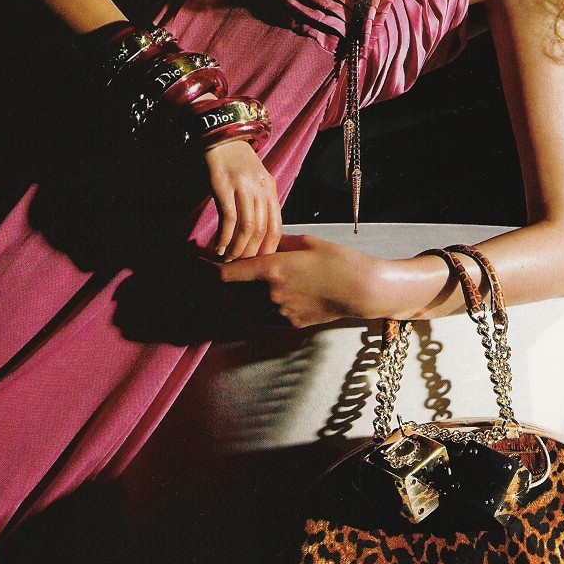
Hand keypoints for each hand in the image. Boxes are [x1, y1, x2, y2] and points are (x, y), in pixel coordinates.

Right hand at [205, 140, 281, 258]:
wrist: (220, 137)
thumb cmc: (236, 163)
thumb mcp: (254, 180)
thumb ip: (259, 202)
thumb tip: (257, 234)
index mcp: (270, 188)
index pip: (276, 226)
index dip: (268, 249)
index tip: (259, 264)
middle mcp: (260, 188)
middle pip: (262, 230)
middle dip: (252, 252)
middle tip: (242, 266)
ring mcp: (242, 186)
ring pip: (247, 226)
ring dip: (238, 248)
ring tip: (229, 259)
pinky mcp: (223, 185)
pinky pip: (228, 218)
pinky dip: (225, 237)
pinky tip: (219, 247)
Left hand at [219, 234, 389, 327]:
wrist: (362, 290)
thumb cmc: (338, 260)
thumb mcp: (306, 242)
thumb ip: (278, 242)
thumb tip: (261, 241)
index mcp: (272, 270)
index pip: (227, 273)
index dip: (210, 269)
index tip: (200, 263)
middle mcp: (271, 294)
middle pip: (233, 291)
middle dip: (227, 281)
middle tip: (227, 269)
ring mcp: (280, 312)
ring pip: (246, 305)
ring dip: (242, 294)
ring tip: (250, 282)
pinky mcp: (290, 323)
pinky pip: (265, 315)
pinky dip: (260, 305)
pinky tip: (273, 294)